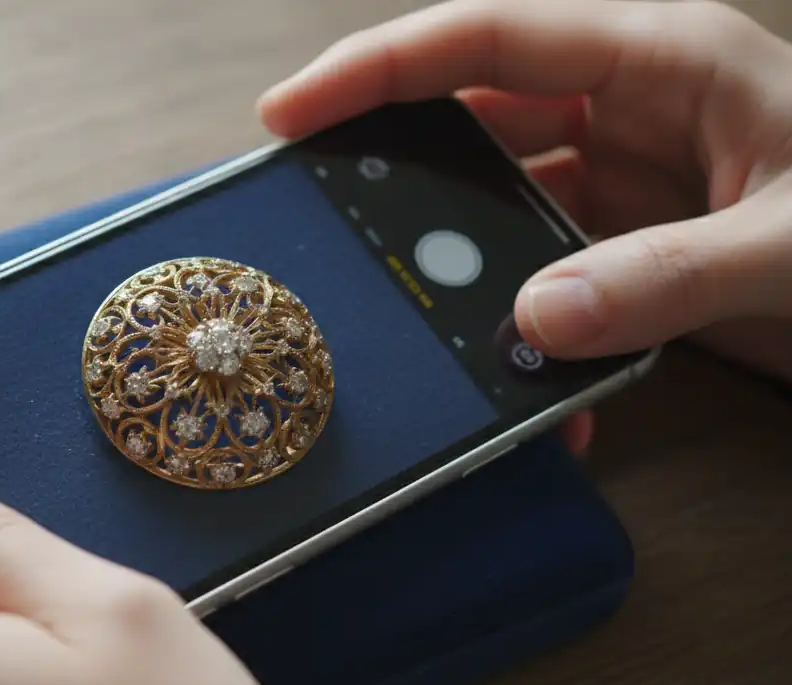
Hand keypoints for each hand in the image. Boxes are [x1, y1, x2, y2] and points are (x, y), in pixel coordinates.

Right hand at [258, 0, 791, 386]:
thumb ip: (664, 277)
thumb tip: (534, 321)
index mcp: (656, 57)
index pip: (485, 39)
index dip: (377, 67)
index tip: (290, 110)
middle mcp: (621, 105)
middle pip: (468, 112)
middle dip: (388, 160)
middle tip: (310, 211)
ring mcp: (617, 176)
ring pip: (491, 197)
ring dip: (450, 258)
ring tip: (398, 307)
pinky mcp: (620, 240)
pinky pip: (536, 266)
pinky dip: (513, 320)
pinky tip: (510, 375)